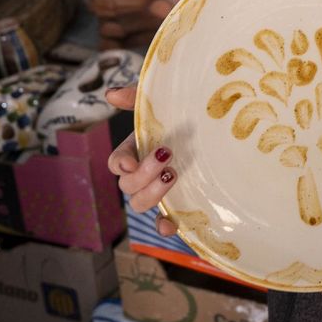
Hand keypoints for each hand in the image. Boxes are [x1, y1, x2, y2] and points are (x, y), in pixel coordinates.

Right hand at [105, 85, 177, 236]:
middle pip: (127, 186)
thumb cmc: (181, 115)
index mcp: (136, 151)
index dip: (121, 163)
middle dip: (143, 174)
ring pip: (139, 204)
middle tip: (166, 156)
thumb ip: (137, 98)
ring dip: (151, 194)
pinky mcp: (176, 205)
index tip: (131, 162)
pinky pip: (161, 222)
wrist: (211, 129)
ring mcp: (158, 191)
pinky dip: (162, 227)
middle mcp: (143, 174)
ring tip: (173, 175)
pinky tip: (170, 225)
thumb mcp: (162, 103)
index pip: (117, 162)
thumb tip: (111, 94)